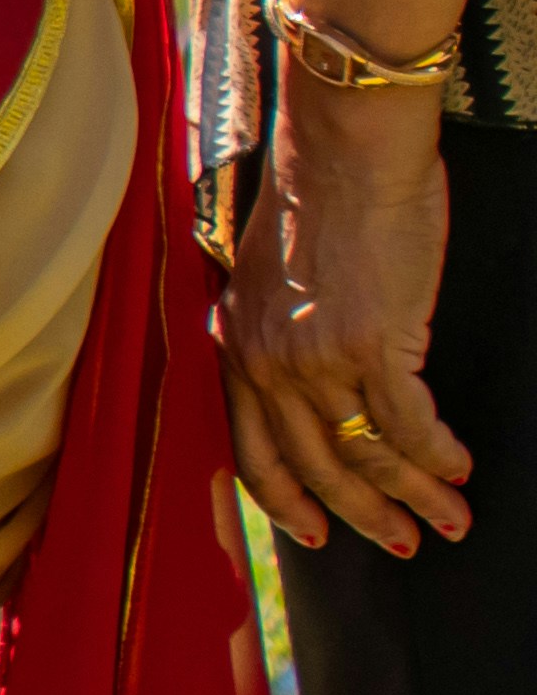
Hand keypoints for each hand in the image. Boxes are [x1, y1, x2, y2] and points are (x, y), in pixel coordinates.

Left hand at [223, 80, 474, 554]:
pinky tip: (459, 467)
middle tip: (405, 542)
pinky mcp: (372, 345)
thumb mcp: (265, 275)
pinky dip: (437, 455)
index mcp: (235, 346)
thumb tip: (302, 372)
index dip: (285, 502)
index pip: (251, 450)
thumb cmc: (313, 200)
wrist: (344, 153)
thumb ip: (272, 330)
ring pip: (367, 454)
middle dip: (364, 516)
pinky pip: (409, 425)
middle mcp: (267, 363)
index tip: (314, 536)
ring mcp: (317, 358)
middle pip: (315, 467)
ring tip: (451, 519)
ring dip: (416, 496)